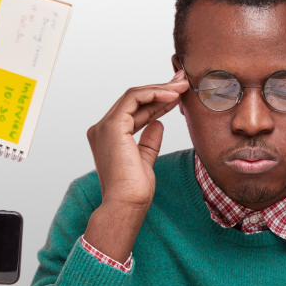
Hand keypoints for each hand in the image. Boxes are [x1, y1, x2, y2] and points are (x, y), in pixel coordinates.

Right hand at [81, 70, 189, 261]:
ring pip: (134, 95)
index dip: (158, 100)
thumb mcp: (145, 159)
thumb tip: (159, 123)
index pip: (135, 110)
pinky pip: (133, 99)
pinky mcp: (112, 126)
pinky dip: (153, 94)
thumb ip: (149, 140)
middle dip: (161, 88)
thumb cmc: (134, 190)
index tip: (179, 94)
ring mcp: (105, 126)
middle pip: (135, 99)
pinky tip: (172, 95)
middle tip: (183, 81)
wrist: (126, 204)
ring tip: (182, 86)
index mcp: (109, 137)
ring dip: (160, 88)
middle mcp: (102, 128)